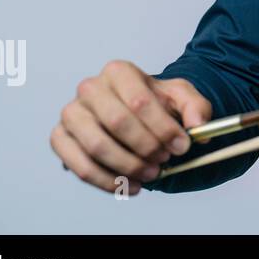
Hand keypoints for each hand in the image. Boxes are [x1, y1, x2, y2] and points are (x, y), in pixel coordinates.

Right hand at [51, 60, 209, 194]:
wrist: (133, 111)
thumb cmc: (154, 102)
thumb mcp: (180, 97)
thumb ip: (196, 107)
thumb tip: (198, 127)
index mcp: (119, 72)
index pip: (140, 100)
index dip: (162, 127)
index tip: (181, 146)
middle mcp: (90, 88)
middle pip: (117, 123)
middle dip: (146, 147)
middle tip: (164, 161)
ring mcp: (71, 113)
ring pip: (97, 147)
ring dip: (128, 166)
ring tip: (151, 175)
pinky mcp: (60, 138)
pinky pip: (79, 166)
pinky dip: (107, 182)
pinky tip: (131, 185)